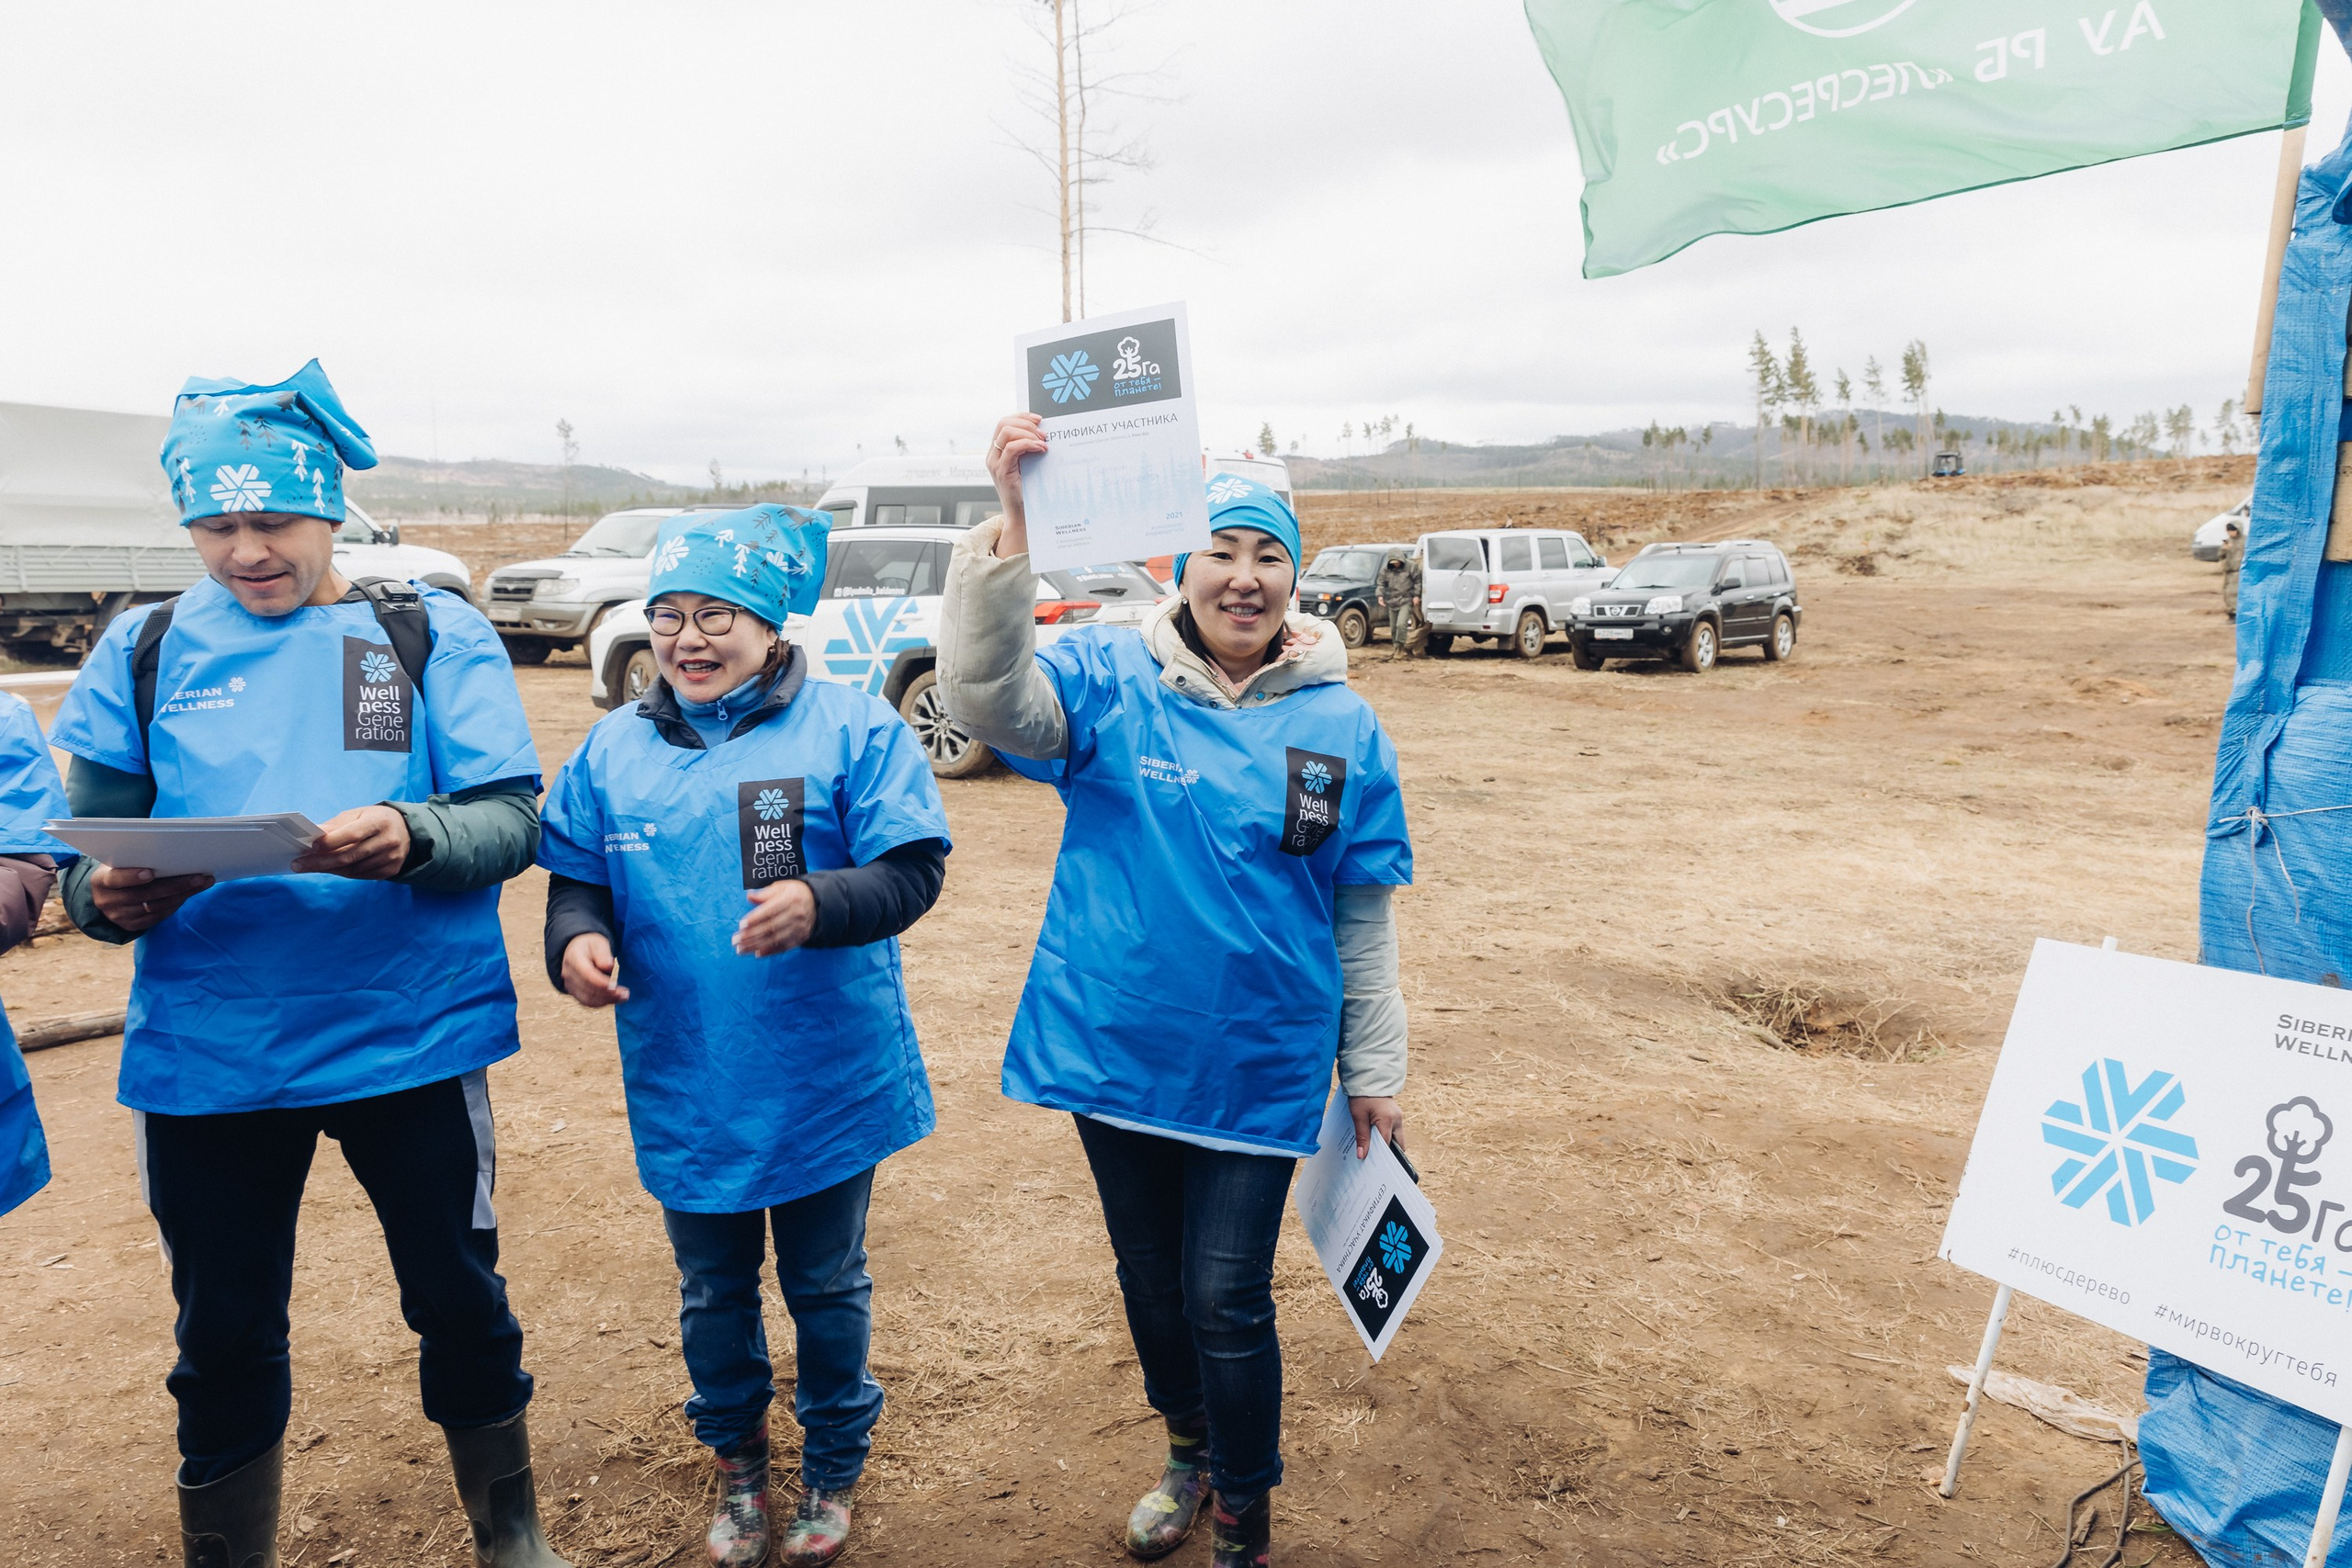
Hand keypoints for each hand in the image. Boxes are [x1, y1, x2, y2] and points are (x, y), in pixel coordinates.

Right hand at [90, 863, 213, 932]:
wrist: (106, 895)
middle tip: (198, 877)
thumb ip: (135, 859)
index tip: (150, 872)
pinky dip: (175, 904)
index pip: (115, 879)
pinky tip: (189, 894)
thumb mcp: (118, 862)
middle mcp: (108, 901)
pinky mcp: (132, 925)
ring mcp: (119, 916)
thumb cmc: (119, 870)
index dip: (132, 877)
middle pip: (144, 895)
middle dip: (175, 885)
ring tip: (202, 883)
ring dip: (182, 895)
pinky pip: (158, 916)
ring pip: (155, 907)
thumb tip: (171, 851)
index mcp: (100, 881)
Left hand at [290, 805, 411, 880]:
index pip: (353, 834)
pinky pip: (361, 876)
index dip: (331, 842)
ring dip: (329, 869)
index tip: (310, 847)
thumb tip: (313, 835)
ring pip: (353, 870)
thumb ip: (336, 825)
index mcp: (379, 822)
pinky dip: (342, 873)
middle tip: (298, 865)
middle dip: (320, 862)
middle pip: (349, 856)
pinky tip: (330, 868)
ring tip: (310, 866)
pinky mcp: (390, 870)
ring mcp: (391, 858)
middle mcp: (388, 841)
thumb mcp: (358, 814)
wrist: (408, 831)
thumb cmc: (375, 819)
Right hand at [561, 933, 629, 1007]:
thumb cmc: (590, 945)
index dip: (601, 983)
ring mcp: (570, 984)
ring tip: (623, 998)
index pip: (587, 974)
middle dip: (607, 994)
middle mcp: (568, 973)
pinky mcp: (574, 992)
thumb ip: (603, 954)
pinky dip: (601, 1003)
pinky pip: (587, 1001)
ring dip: (606, 1000)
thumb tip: (608, 966)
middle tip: (625, 994)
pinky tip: (614, 999)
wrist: (577, 950)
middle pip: (587, 989)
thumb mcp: (598, 943)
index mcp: (574, 958)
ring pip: (587, 998)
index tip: (616, 987)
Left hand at [735, 879, 815, 957]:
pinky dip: (770, 951)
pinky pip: (784, 946)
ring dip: (756, 945)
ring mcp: (800, 928)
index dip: (755, 919)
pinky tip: (757, 953)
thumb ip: (764, 893)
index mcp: (790, 899)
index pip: (770, 911)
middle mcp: (797, 914)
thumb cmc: (794, 893)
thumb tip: (749, 896)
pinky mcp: (801, 937)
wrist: (817, 902)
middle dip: (751, 935)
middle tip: (735, 940)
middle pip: (771, 927)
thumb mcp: (781, 887)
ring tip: (741, 949)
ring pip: (775, 939)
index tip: (741, 925)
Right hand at [985, 413, 1048, 558]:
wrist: (1022, 515)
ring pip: (1006, 432)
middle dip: (1026, 423)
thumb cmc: (1028, 491)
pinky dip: (1028, 444)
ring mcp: (995, 463)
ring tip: (1043, 442)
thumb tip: (1045, 432)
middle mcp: (993, 454)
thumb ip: (1030, 449)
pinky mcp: (1001, 472)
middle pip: (1003, 423)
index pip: (1005, 422)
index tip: (1040, 419)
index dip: (1022, 416)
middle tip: (1043, 433)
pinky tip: (1041, 449)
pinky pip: (1012, 448)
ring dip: (1028, 433)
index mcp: (998, 450)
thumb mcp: (1028, 465)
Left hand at [1349, 1096, 1403, 1159]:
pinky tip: (1375, 1139)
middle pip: (1397, 1144)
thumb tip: (1362, 1155)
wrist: (1368, 1078)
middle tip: (1376, 1162)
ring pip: (1397, 1138)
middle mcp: (1397, 1120)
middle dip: (1388, 1153)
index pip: (1387, 1145)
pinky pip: (1394, 1130)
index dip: (1381, 1156)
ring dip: (1387, 1144)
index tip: (1373, 1164)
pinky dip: (1387, 1136)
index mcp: (1388, 1120)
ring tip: (1374, 1151)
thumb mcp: (1358, 1116)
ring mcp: (1398, 1117)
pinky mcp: (1396, 1115)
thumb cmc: (1362, 1095)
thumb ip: (1362, 1137)